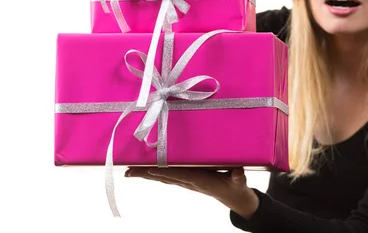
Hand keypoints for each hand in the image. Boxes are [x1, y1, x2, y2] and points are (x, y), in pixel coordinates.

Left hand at [125, 167, 259, 218]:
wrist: (234, 197)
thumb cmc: (236, 187)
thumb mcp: (239, 182)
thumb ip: (238, 177)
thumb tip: (238, 172)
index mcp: (201, 180)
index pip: (180, 174)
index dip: (165, 171)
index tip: (150, 169)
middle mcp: (190, 182)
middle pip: (165, 177)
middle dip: (146, 174)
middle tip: (128, 171)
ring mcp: (187, 182)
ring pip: (163, 177)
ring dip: (146, 175)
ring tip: (129, 172)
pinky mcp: (187, 180)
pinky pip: (168, 177)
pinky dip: (155, 174)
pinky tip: (145, 172)